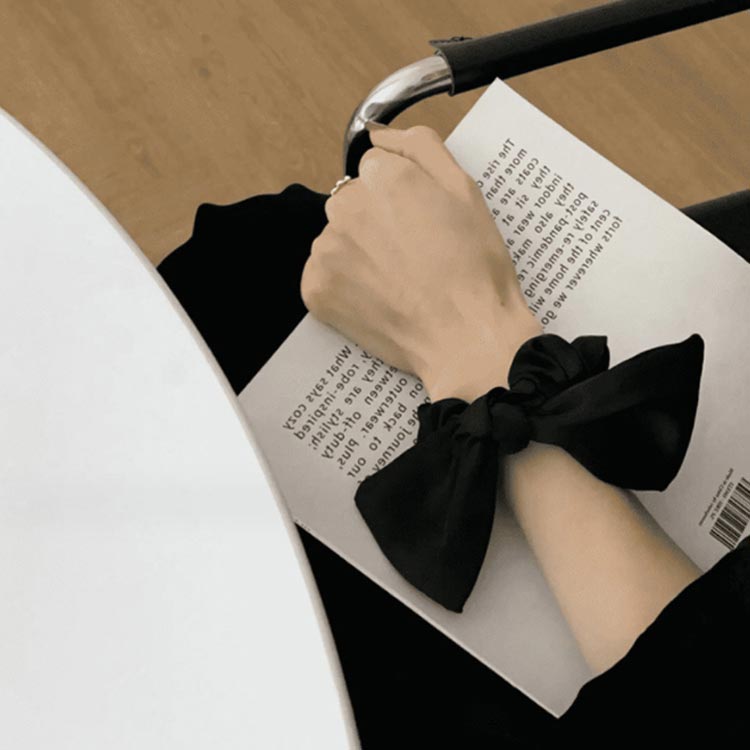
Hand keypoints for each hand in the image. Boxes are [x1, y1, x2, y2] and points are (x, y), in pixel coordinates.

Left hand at [300, 124, 542, 402]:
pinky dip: (343, 285)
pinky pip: (323, 274)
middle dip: (374, 221)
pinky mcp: (316, 288)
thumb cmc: (474, 270)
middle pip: (351, 201)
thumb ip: (419, 146)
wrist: (466, 339)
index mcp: (384, 177)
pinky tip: (376, 299)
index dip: (400, 196)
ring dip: (357, 253)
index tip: (418, 222)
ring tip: (396, 281)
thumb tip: (377, 133)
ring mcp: (327, 249)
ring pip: (337, 238)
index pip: (375, 168)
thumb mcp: (465, 191)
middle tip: (410, 255)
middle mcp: (348, 206)